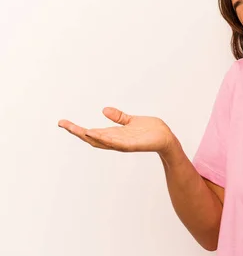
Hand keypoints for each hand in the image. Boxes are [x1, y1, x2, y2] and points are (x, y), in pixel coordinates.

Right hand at [58, 107, 177, 154]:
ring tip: (77, 129)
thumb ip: (119, 117)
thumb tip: (104, 110)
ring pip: (102, 141)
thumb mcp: (132, 121)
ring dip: (89, 135)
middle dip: (77, 132)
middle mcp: (116, 141)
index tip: (63, 122)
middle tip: (63, 124)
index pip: (92, 132)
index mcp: (114, 135)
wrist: (167, 138)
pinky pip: (116, 143)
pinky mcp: (133, 145)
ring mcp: (123, 144)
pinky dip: (106, 139)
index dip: (77, 128)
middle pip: (92, 138)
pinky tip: (96, 133)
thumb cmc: (151, 131)